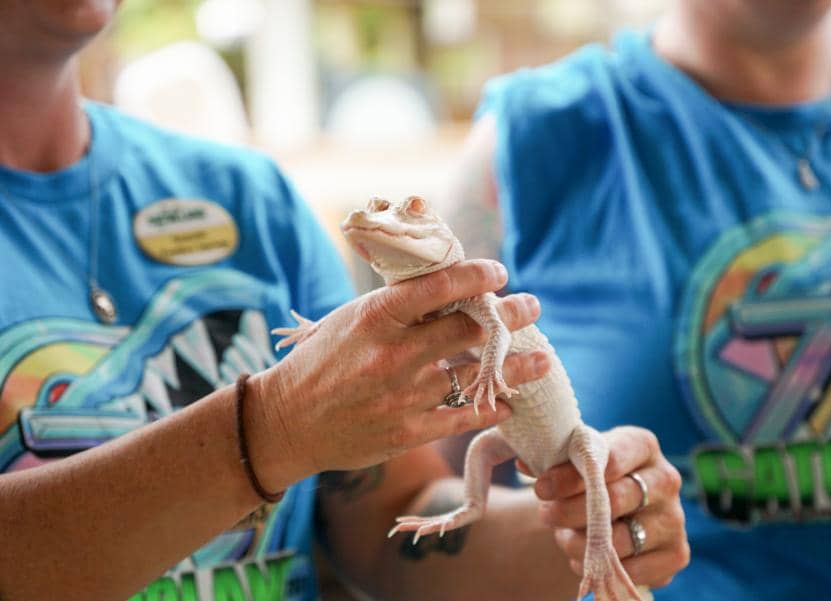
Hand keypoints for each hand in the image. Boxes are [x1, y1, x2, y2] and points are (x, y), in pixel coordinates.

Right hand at [250, 260, 549, 489]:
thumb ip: (400, 305)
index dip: (478, 276)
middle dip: (509, 316)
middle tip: (532, 308)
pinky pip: (461, 418)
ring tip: (543, 360)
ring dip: (515, 367)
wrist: (287, 421)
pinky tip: (508, 403)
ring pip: (474, 376)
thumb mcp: (353, 318)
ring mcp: (403, 395)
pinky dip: (489, 409)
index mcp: (378, 316)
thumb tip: (451, 285)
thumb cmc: (323, 360)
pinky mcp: (407, 432)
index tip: (499, 272)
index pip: (441, 286)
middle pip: (469, 329)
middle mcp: (395, 353)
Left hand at [523, 426, 688, 588]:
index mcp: (643, 445)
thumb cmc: (590, 475)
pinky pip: (633, 570)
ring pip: (621, 539)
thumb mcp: (574, 458)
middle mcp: (666, 479)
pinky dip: (601, 567)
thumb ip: (551, 458)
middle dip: (570, 510)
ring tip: (562, 537)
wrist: (616, 509)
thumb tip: (523, 466)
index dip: (571, 475)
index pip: (610, 458)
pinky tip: (583, 558)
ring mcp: (674, 519)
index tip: (541, 488)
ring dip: (581, 543)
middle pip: (615, 499)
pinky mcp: (676, 554)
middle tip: (545, 514)